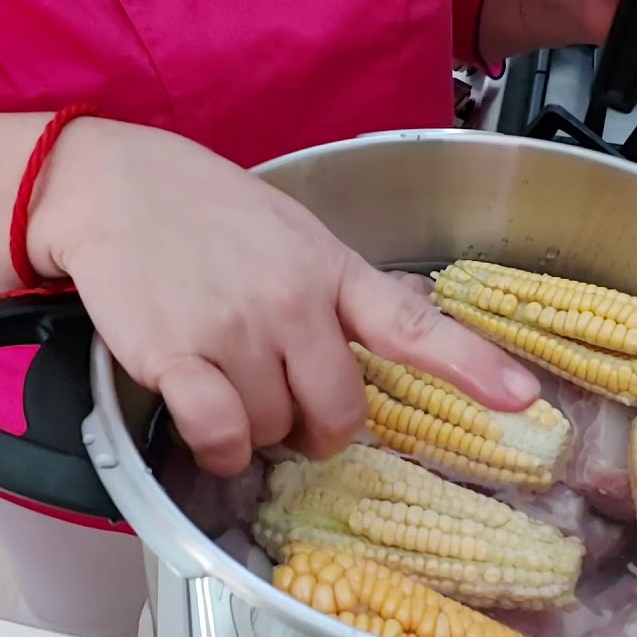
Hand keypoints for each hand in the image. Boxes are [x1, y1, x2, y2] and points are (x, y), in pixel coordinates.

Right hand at [30, 120, 542, 475]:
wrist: (113, 186)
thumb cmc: (206, 211)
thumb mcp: (294, 233)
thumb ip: (345, 285)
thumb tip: (414, 315)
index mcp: (331, 270)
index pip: (413, 329)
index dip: (473, 367)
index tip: (522, 398)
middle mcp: (293, 302)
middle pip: (340, 413)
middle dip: (319, 429)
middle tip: (291, 409)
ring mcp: (236, 330)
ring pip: (275, 430)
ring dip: (257, 430)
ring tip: (229, 385)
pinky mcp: (178, 356)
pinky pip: (221, 435)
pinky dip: (220, 450)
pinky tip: (210, 431)